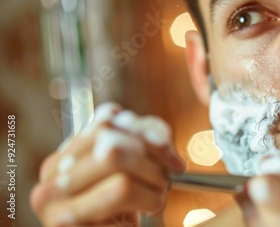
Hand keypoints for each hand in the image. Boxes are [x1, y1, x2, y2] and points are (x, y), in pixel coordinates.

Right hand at [30, 103, 185, 225]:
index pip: (107, 120)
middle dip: (151, 162)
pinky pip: (121, 193)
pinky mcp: (63, 221)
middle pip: (113, 143)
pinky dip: (147, 200)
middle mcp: (51, 172)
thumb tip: (159, 136)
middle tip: (165, 180)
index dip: (147, 133)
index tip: (171, 157)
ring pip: (118, 166)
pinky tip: (144, 213)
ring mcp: (52, 198)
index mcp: (65, 152)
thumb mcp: (132, 171)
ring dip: (152, 184)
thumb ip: (142, 144)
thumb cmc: (120, 213)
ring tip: (157, 198)